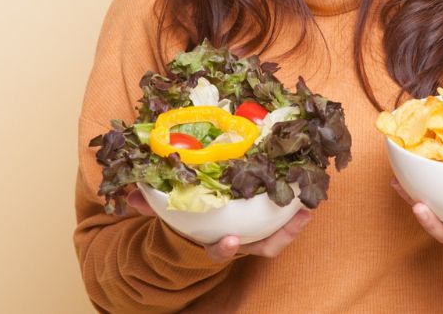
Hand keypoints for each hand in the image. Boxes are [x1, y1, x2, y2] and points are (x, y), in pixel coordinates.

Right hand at [126, 189, 311, 261]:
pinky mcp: (265, 223)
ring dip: (296, 222)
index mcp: (212, 242)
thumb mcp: (164, 213)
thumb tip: (129, 194)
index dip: (223, 249)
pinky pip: (283, 222)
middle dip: (282, 236)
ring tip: (313, 203)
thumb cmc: (185, 220)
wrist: (195, 233)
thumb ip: (148, 204)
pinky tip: (309, 192)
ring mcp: (253, 235)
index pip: (217, 251)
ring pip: (279, 236)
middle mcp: (238, 242)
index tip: (229, 243)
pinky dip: (297, 211)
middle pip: (262, 246)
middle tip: (300, 217)